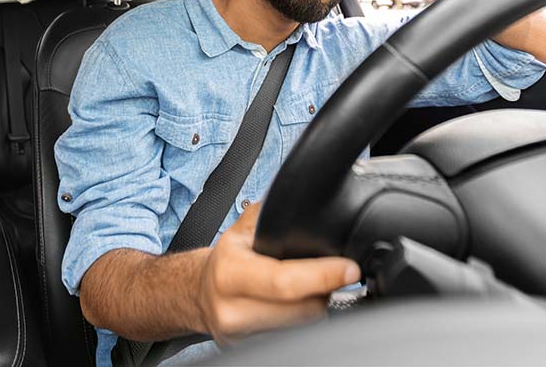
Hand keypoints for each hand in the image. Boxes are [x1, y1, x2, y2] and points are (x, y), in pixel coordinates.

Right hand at [197, 202, 360, 345]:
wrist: (196, 293)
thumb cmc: (225, 259)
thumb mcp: (241, 231)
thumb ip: (271, 214)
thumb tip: (305, 195)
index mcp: (230, 273)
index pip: (285, 282)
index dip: (323, 276)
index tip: (349, 269)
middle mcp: (232, 310)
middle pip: (302, 311)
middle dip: (325, 292)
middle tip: (333, 276)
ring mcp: (240, 337)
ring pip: (301, 328)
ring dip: (316, 309)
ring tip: (313, 290)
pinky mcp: (248, 352)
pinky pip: (291, 338)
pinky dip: (302, 323)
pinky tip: (299, 307)